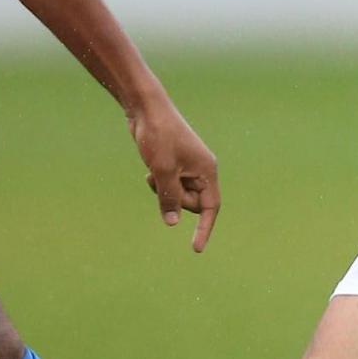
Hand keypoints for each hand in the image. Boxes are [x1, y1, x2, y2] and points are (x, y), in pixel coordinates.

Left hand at [128, 99, 220, 252]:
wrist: (147, 109)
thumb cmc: (159, 136)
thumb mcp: (163, 171)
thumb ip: (169, 198)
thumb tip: (172, 223)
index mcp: (206, 171)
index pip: (210, 208)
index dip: (204, 229)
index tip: (196, 249)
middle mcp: (200, 171)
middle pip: (192, 203)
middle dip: (174, 200)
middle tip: (160, 181)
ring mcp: (187, 168)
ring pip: (177, 196)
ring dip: (163, 191)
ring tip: (153, 172)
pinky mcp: (174, 165)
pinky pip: (169, 186)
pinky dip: (158, 183)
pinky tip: (150, 169)